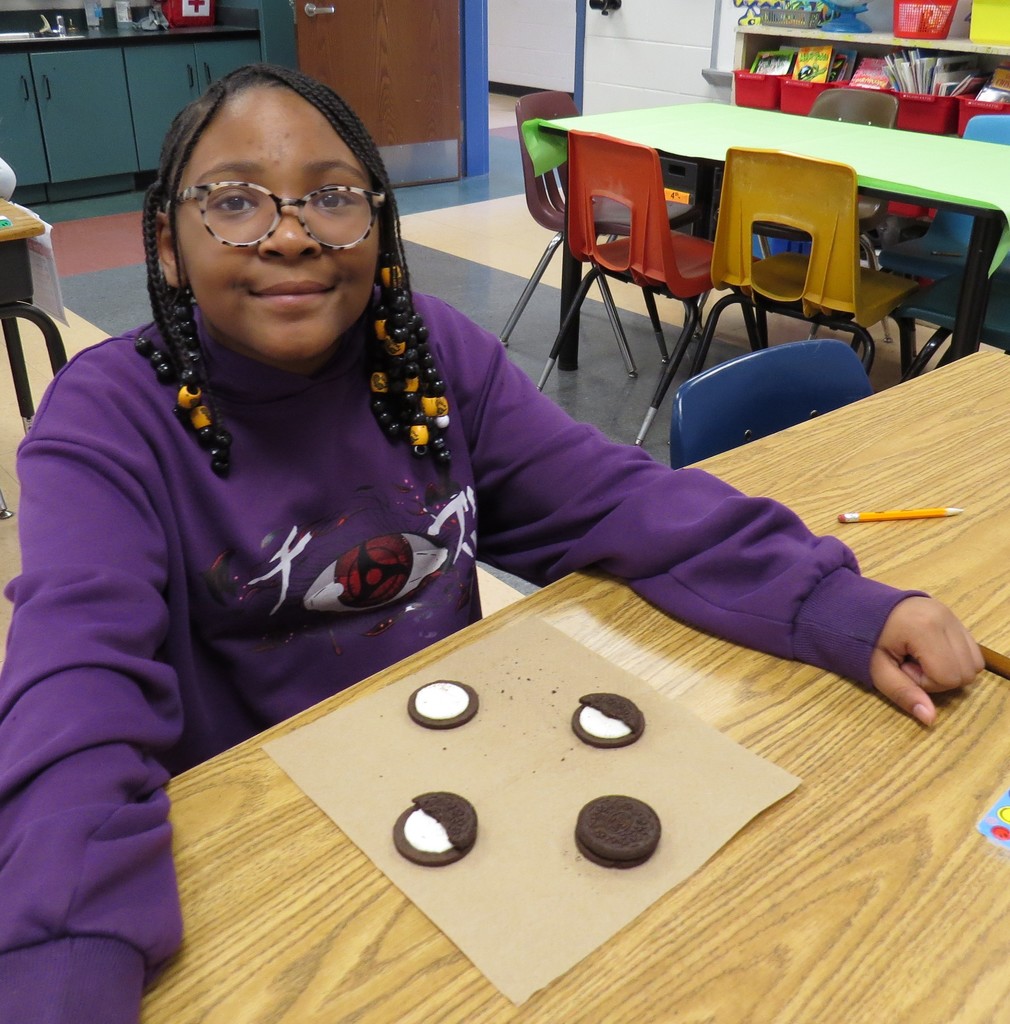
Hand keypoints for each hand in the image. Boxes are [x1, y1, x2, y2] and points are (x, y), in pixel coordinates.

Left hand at [869, 596, 982, 725]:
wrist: (860, 607)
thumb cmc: (864, 637)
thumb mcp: (877, 669)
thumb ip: (903, 693)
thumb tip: (930, 719)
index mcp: (924, 628)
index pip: (949, 676)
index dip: (925, 682)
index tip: (902, 668)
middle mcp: (945, 618)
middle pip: (966, 672)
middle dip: (939, 677)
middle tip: (910, 664)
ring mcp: (952, 615)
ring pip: (974, 663)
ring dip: (949, 669)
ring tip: (918, 658)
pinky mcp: (954, 616)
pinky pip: (972, 650)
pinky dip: (954, 659)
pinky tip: (928, 652)